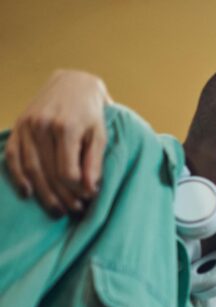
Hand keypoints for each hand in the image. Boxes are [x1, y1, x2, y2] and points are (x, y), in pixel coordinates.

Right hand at [6, 69, 111, 215]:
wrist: (72, 84)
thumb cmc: (91, 113)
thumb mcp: (100, 135)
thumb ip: (94, 162)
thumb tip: (90, 191)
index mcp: (67, 127)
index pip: (67, 171)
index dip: (76, 190)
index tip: (86, 201)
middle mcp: (43, 126)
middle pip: (48, 172)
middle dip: (61, 196)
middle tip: (72, 211)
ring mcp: (27, 126)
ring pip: (31, 168)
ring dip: (43, 193)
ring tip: (56, 210)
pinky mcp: (18, 126)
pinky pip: (12, 155)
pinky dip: (17, 176)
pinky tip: (27, 193)